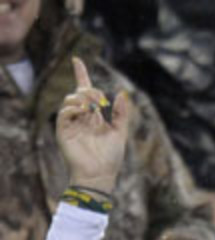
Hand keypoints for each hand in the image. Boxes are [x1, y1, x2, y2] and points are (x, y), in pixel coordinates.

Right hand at [56, 57, 130, 192]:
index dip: (81, 75)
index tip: (77, 59)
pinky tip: (82, 110)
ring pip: (70, 100)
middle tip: (100, 100)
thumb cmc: (111, 158)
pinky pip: (64, 112)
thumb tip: (122, 94)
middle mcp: (81, 117)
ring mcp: (71, 123)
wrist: (100, 175)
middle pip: (80, 93)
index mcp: (94, 117)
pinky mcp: (63, 130)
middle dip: (90, 91)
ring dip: (81, 98)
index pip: (86, 92)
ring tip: (91, 106)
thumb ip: (122, 114)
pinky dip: (72, 107)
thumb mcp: (120, 133)